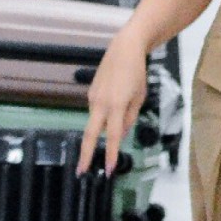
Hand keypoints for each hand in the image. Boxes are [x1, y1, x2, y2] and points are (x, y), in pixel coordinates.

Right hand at [78, 32, 148, 176]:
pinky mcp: (90, 93)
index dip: (112, 154)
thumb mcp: (139, 97)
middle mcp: (100, 103)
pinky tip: (117, 98)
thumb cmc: (137, 73)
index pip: (114, 136)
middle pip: (90, 134)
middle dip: (85, 154)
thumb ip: (129, 118)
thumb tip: (120, 134)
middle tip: (81, 171)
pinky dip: (105, 114)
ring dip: (106, 124)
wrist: (124, 49)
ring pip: (97, 121)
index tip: (109, 170)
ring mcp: (92, 98)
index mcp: (116, 105)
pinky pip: (97, 111)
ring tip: (126, 100)